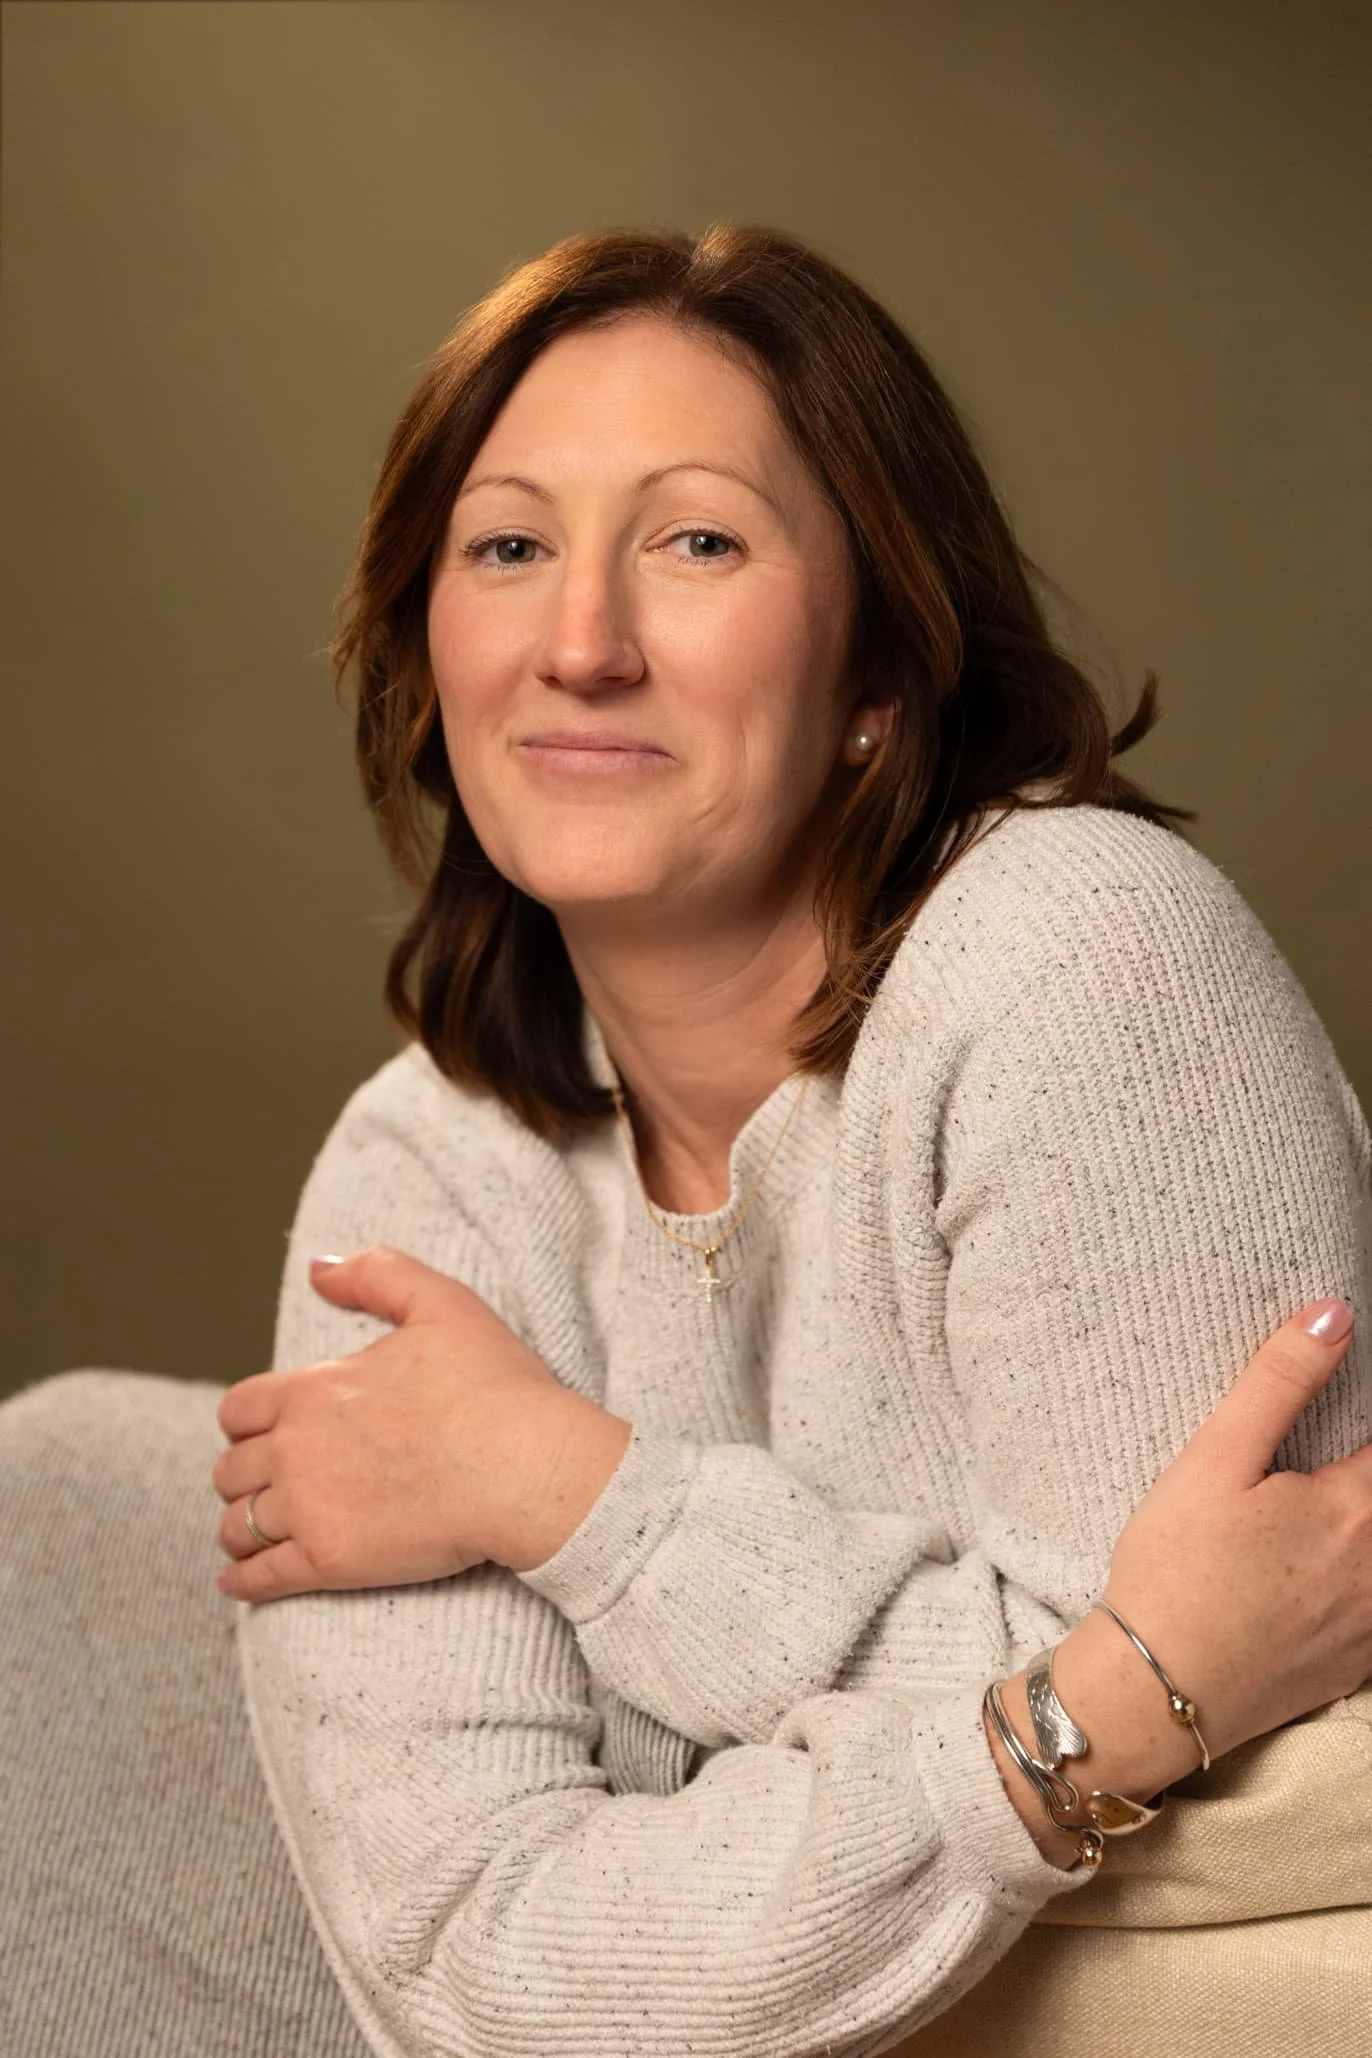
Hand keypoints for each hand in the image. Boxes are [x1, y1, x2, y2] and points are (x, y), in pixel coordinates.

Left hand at [211, 1247, 631, 1601]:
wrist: (525, 1466)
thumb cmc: (493, 1385)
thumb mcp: (441, 1303)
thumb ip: (375, 1275)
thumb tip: (319, 1269)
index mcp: (313, 1389)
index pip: (239, 1409)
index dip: (246, 1421)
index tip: (263, 1433)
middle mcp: (296, 1449)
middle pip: (231, 1470)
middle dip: (244, 1475)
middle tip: (267, 1484)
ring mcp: (309, 1509)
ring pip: (238, 1525)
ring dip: (240, 1527)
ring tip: (253, 1534)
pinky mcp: (329, 1561)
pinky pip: (261, 1578)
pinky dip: (242, 1582)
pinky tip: (237, 1583)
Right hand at [988, 1295, 1369, 1866]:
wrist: (1153, 1692)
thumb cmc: (1174, 1572)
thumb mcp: (1213, 1461)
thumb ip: (1278, 1382)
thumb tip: (1333, 1315)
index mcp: (1354, 1511)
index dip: (1368, 1417)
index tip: (1344, 1422)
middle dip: (1356, 1474)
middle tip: (1303, 1478)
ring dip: (1358, 1527)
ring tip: (1307, 1517)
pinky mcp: (1359, 1664)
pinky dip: (1358, 1577)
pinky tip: (1312, 1568)